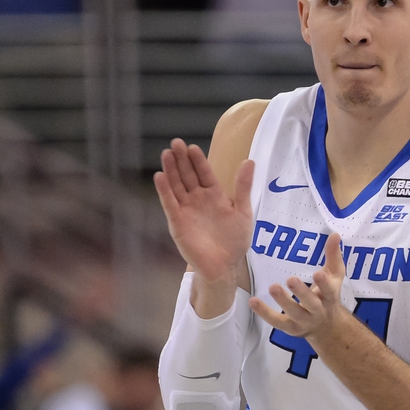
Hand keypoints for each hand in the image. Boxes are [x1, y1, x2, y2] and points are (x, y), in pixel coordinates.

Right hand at [153, 139, 254, 282]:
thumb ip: (243, 186)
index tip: (192, 147)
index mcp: (214, 195)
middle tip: (175, 143)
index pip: (204, 173)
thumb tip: (249, 161)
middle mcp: (198, 199)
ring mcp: (186, 210)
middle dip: (181, 160)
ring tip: (166, 154)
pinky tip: (160, 176)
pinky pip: (170, 204)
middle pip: (187, 175)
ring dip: (171, 170)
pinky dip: (164, 191)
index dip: (198, 160)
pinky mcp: (177, 222)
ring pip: (176, 186)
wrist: (224, 266)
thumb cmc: (235, 240)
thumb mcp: (243, 211)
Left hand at [249, 233, 345, 342]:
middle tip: (290, 279)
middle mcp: (319, 311)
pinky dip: (265, 313)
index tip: (318, 273)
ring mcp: (304, 322)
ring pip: (294, 313)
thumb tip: (334, 234)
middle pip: (311, 304)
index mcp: (330, 297)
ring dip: (283, 301)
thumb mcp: (334, 275)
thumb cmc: (328, 295)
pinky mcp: (290, 329)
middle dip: (301, 293)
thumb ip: (333, 255)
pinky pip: (277, 321)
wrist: (327, 328)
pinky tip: (253, 301)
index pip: (329, 290)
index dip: (324, 283)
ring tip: (273, 287)